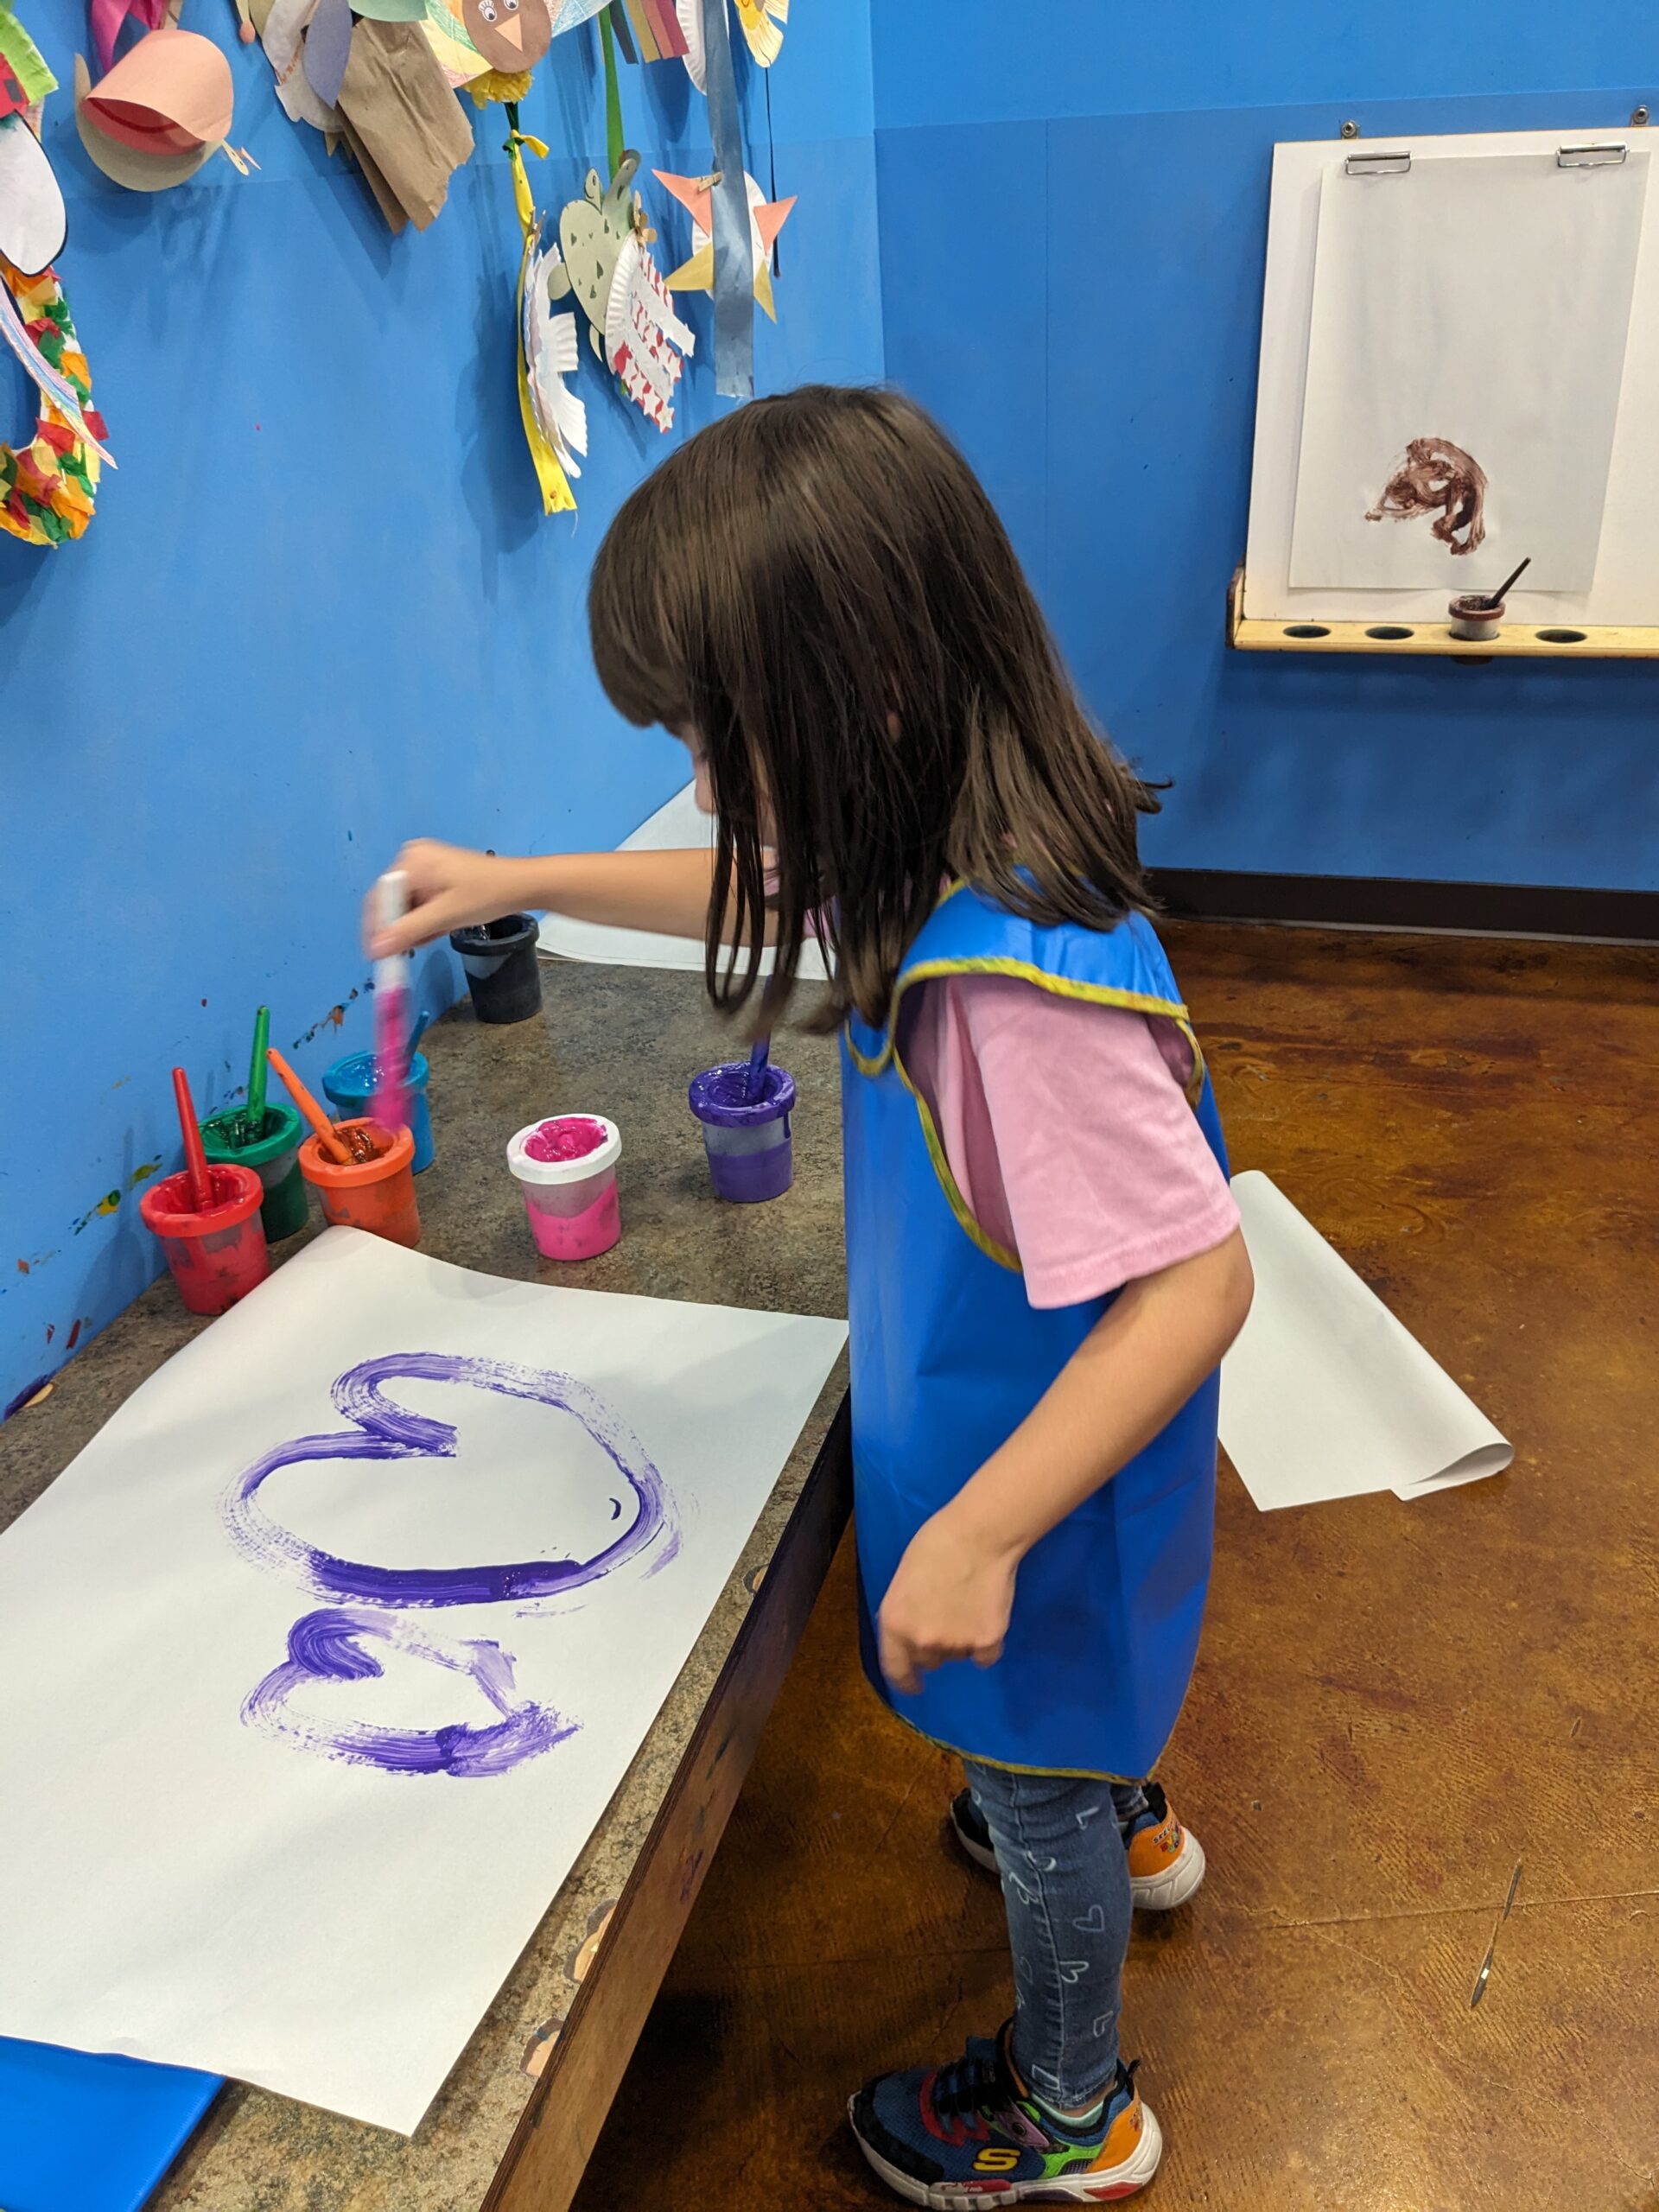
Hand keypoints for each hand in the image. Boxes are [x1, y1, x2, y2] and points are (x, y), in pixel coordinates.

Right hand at [363, 841, 524, 957]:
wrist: (521, 886)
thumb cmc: (488, 893)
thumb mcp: (446, 915)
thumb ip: (409, 931)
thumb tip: (376, 948)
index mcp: (412, 861)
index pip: (379, 897)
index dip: (376, 927)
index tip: (376, 954)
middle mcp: (414, 860)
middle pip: (392, 903)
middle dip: (401, 929)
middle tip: (407, 951)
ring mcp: (425, 869)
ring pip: (407, 908)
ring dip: (417, 928)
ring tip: (437, 933)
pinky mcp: (436, 880)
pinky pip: (421, 905)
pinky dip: (428, 921)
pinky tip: (442, 927)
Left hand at [876, 1504, 1020, 1696]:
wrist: (979, 1535)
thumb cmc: (936, 1545)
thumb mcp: (903, 1580)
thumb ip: (905, 1613)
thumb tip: (911, 1631)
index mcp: (894, 1624)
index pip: (895, 1669)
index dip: (905, 1681)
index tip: (914, 1685)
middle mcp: (922, 1641)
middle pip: (930, 1660)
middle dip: (935, 1646)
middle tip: (947, 1617)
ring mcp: (956, 1645)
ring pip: (959, 1655)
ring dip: (961, 1640)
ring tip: (968, 1604)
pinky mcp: (987, 1642)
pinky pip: (985, 1655)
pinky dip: (986, 1642)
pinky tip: (987, 1614)